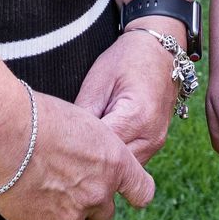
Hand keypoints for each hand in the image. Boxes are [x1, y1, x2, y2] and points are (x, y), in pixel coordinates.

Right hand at [0, 91, 154, 219]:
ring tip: (41, 186)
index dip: (132, 191)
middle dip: (91, 203)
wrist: (5, 134)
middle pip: (105, 214)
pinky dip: (34, 215)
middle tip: (69, 184)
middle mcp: (98, 194)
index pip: (142, 191)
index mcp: (114, 164)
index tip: (123, 190)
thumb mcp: (83, 121)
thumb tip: (89, 159)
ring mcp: (70, 215)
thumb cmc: (40, 118)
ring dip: (62, 211)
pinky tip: (23, 193)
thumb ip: (95, 150)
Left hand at [75, 27, 180, 163]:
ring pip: (122, 169)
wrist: (161, 50)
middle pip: (112, 166)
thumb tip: (66, 140)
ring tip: (79, 149)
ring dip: (103, 163)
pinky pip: (131, 161)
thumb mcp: (99, 80)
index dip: (77, 150)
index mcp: (136, 117)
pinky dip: (115, 158)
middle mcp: (150, 136)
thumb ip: (84, 113)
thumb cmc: (127, 59)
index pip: (100, 149)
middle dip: (89, 161)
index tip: (57, 147)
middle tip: (63, 152)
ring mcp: (156, 142)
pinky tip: (97, 146)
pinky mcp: (155, 143)